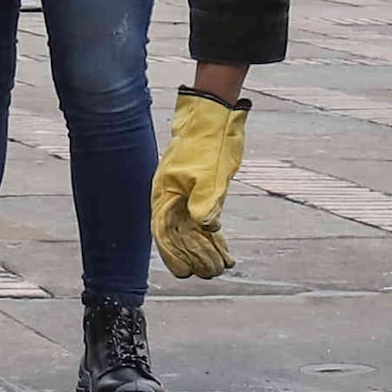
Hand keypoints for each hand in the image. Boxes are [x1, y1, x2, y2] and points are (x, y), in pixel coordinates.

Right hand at [152, 89, 247, 279]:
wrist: (215, 119)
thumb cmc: (207, 142)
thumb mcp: (208, 172)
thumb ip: (205, 200)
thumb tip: (207, 227)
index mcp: (165, 195)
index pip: (164, 233)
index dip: (174, 255)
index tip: (187, 272)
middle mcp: (173, 201)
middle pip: (179, 238)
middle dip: (195, 258)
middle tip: (212, 272)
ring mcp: (188, 199)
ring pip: (193, 234)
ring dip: (207, 252)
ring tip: (222, 267)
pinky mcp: (204, 197)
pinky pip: (205, 225)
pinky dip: (216, 240)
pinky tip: (227, 254)